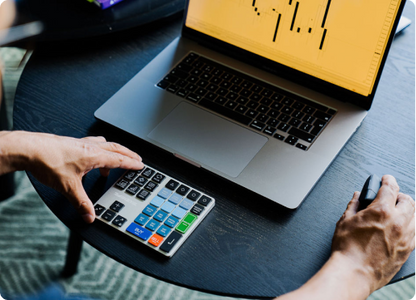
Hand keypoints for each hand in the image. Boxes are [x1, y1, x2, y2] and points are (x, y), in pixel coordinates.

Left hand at [0, 131, 143, 222]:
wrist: (30, 149)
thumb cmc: (48, 161)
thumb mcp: (68, 187)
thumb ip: (81, 203)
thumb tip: (90, 215)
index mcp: (94, 155)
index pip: (119, 160)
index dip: (131, 163)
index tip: (140, 166)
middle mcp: (90, 146)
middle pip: (116, 148)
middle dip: (128, 154)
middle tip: (136, 159)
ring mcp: (81, 143)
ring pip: (105, 144)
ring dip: (114, 151)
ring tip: (114, 161)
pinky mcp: (72, 143)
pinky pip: (92, 144)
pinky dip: (98, 150)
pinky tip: (91, 158)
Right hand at [332, 175, 415, 292]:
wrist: (353, 272)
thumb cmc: (347, 248)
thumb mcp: (345, 221)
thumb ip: (354, 205)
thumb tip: (358, 196)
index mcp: (382, 211)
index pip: (390, 188)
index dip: (388, 180)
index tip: (386, 179)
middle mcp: (398, 222)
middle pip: (408, 200)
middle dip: (400, 195)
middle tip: (391, 195)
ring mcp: (406, 237)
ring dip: (409, 210)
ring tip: (399, 211)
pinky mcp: (408, 250)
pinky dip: (411, 225)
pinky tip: (403, 227)